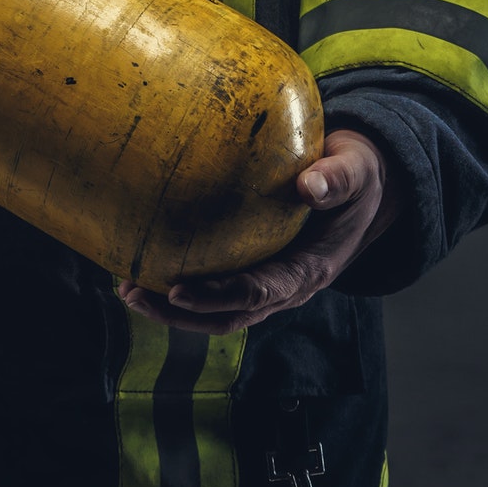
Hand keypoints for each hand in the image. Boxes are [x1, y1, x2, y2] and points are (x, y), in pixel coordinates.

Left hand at [116, 128, 401, 333]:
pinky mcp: (255, 266)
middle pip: (228, 315)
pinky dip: (182, 279)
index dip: (219, 296)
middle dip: (180, 313)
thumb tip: (309, 185)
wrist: (360, 180)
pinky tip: (147, 257)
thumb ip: (337, 178)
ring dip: (173, 307)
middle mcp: (286, 287)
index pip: (259, 294)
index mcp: (310, 271)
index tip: (179, 289)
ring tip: (127, 288)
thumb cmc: (356, 172)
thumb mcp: (356, 170)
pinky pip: (216, 280)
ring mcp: (269, 281)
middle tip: (135, 294)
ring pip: (217, 309)